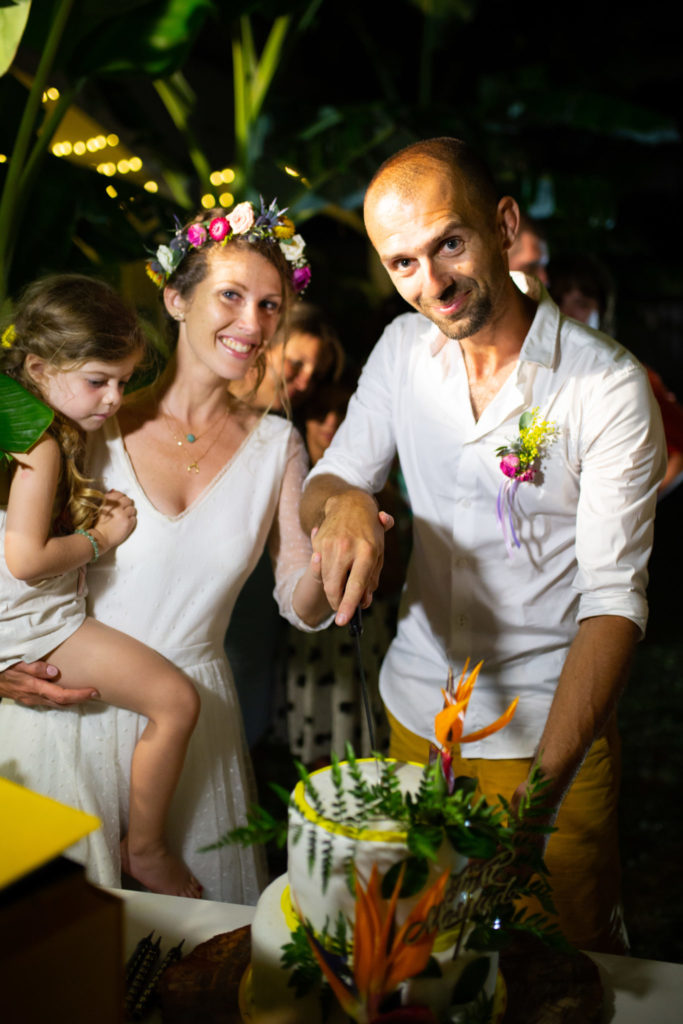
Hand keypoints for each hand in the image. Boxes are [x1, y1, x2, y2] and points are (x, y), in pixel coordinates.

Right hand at [0, 660, 98, 707]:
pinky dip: (60, 699)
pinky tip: (65, 694)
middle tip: (95, 693)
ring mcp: (30, 700)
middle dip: (79, 699)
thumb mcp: (17, 663)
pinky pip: (48, 702)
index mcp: (34, 687)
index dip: (79, 695)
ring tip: (84, 694)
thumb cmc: (3, 667)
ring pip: (55, 704)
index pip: (62, 695)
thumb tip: (54, 672)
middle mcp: (34, 697)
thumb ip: (35, 667)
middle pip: (62, 703)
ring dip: (70, 701)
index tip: (94, 692)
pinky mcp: (27, 699)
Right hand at [91, 489, 136, 552]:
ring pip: (133, 509)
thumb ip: (107, 499)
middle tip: (124, 510)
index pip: (119, 494)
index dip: (121, 497)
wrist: (99, 538)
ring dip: (130, 512)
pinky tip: (126, 523)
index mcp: (108, 502)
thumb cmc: (98, 525)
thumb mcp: (100, 509)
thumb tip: (114, 490)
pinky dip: (131, 520)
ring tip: (125, 517)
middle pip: (128, 500)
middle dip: (127, 504)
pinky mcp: (128, 523)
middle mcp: (117, 507)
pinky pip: (134, 518)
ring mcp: (123, 515)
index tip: (120, 502)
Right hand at [313, 490, 393, 625]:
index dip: (350, 604)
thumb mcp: (379, 552)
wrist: (350, 503)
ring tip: (340, 592)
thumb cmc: (369, 532)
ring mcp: (330, 544)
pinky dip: (327, 573)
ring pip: (326, 580)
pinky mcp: (318, 542)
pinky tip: (335, 564)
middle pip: (335, 586)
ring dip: (332, 591)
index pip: (356, 583)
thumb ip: (372, 578)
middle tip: (341, 611)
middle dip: (337, 603)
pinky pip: (320, 567)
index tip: (343, 620)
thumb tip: (364, 601)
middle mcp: (346, 547)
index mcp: (367, 551)